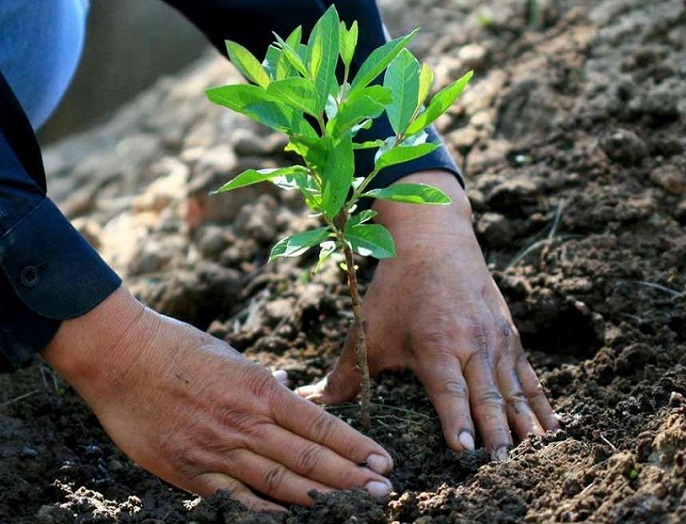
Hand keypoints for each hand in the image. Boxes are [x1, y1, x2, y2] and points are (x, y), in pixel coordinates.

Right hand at [43, 286, 392, 510]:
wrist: (120, 355)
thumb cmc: (178, 347)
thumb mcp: (232, 356)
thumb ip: (263, 384)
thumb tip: (290, 394)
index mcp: (259, 388)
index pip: (320, 424)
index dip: (355, 445)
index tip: (382, 460)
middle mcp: (245, 422)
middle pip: (309, 457)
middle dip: (351, 477)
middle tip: (384, 492)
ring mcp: (217, 449)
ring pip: (280, 482)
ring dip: (321, 498)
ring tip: (354, 508)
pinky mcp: (189, 470)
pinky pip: (235, 500)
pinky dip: (265, 513)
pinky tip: (291, 521)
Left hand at [297, 171, 558, 459]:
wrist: (435, 239)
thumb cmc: (398, 288)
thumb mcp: (370, 328)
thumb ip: (346, 371)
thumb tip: (311, 399)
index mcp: (436, 345)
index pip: (449, 392)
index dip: (458, 421)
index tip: (467, 450)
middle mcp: (471, 343)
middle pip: (488, 396)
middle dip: (497, 433)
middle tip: (504, 466)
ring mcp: (495, 338)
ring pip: (514, 389)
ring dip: (524, 423)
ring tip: (535, 455)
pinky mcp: (509, 334)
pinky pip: (528, 375)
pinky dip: (540, 402)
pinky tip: (552, 426)